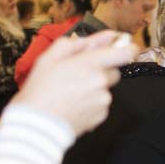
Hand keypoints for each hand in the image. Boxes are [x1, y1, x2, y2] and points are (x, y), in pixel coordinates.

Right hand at [15, 30, 136, 135]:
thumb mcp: (48, 59)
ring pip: (105, 88)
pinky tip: (74, 104)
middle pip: (114, 71)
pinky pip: (101, 104)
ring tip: (71, 92)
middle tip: (79, 74)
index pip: (125, 53)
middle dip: (101, 70)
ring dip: (94, 87)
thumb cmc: (39, 91)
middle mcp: (101, 82)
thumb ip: (72, 44)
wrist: (36, 125)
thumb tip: (95, 38)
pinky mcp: (101, 115)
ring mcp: (103, 100)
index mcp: (90, 64)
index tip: (124, 47)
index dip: (128, 48)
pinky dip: (91, 102)